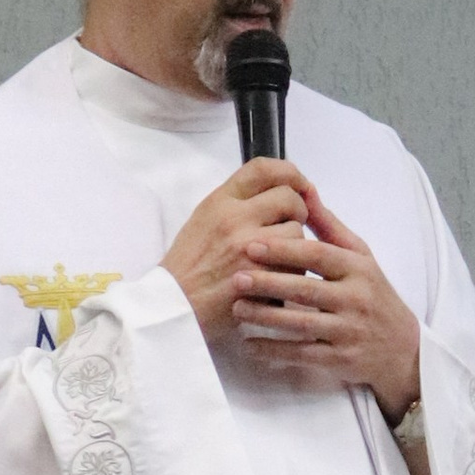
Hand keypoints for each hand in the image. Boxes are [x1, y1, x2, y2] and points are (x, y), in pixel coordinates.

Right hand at [163, 158, 312, 346]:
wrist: (175, 306)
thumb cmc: (190, 268)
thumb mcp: (204, 221)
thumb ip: (237, 205)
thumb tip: (278, 192)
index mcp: (220, 201)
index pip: (263, 169)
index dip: (290, 173)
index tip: (300, 186)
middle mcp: (235, 217)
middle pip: (289, 198)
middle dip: (298, 212)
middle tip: (288, 228)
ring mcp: (249, 245)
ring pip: (296, 231)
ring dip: (295, 246)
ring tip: (276, 260)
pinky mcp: (261, 274)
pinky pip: (295, 264)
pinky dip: (291, 273)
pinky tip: (273, 281)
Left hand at [232, 184, 422, 417]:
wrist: (402, 347)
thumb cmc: (374, 295)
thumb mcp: (361, 257)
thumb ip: (330, 228)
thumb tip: (305, 191)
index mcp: (358, 269)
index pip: (318, 256)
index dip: (284, 250)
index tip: (252, 245)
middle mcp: (355, 299)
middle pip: (306, 290)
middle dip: (269, 283)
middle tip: (236, 278)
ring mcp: (349, 331)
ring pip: (302, 324)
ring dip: (267, 318)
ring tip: (237, 309)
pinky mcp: (342, 359)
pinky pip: (303, 354)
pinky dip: (276, 350)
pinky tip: (251, 345)